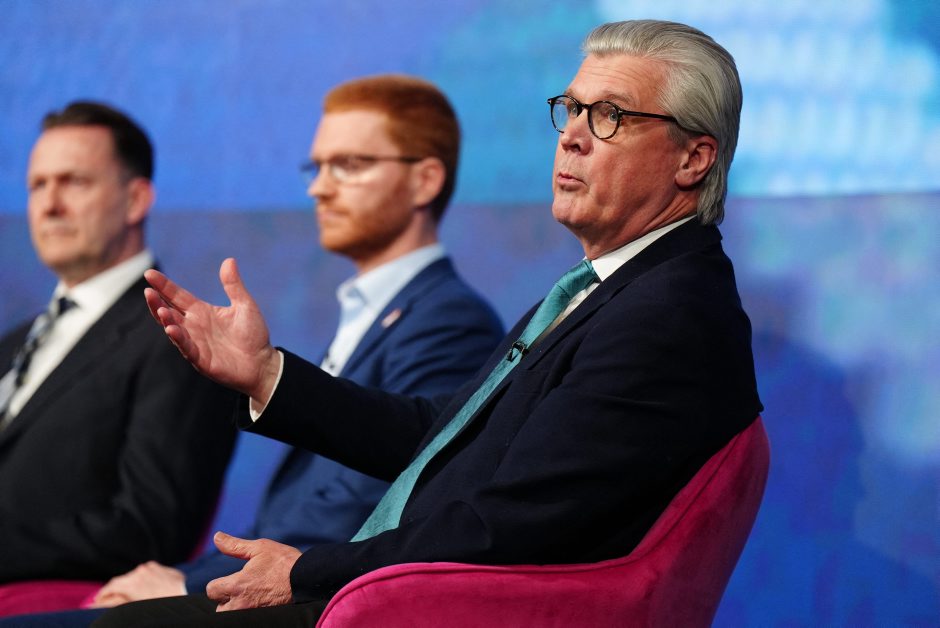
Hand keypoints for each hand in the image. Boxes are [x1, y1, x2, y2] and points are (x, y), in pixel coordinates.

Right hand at [91, 561, 185, 606]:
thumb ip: (113, 603)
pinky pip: (151, 574)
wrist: (185, 603)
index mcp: (133, 582)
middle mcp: (143, 571)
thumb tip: (94, 604)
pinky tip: (150, 590)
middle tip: (112, 599)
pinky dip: (147, 581)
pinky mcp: (165, 569)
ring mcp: (155, 568)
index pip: (112, 585)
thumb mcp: (132, 607)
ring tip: (134, 596)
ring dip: (133, 584)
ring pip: (137, 575)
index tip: (98, 600)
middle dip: (118, 589)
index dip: (103, 593)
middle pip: (124, 579)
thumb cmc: (158, 608)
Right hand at [144, 258, 280, 401]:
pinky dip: (178, 338)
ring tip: (160, 308)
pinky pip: (186, 347)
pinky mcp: (200, 359)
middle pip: (169, 311)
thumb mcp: (245, 305)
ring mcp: (195, 342)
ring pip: (173, 328)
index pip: (178, 296)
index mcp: (202, 311)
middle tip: (148, 290)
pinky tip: (171, 329)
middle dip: (157, 301)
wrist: (263, 363)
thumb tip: (229, 260)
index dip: (164, 285)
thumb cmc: (253, 334)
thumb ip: (233, 285)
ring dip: (165, 319)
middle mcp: (194, 325)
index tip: (149, 273)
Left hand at [205, 531, 300, 611]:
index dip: (219, 584)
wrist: (307, 579)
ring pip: (231, 616)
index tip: (231, 580)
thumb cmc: (284, 562)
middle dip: (226, 600)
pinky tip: (258, 604)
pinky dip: (248, 612)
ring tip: (248, 599)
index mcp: (237, 584)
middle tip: (241, 591)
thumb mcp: (260, 548)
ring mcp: (251, 613)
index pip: (212, 590)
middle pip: (219, 609)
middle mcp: (241, 603)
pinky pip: (246, 618)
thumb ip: (234, 545)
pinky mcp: (262, 618)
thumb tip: (216, 537)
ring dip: (235, 608)